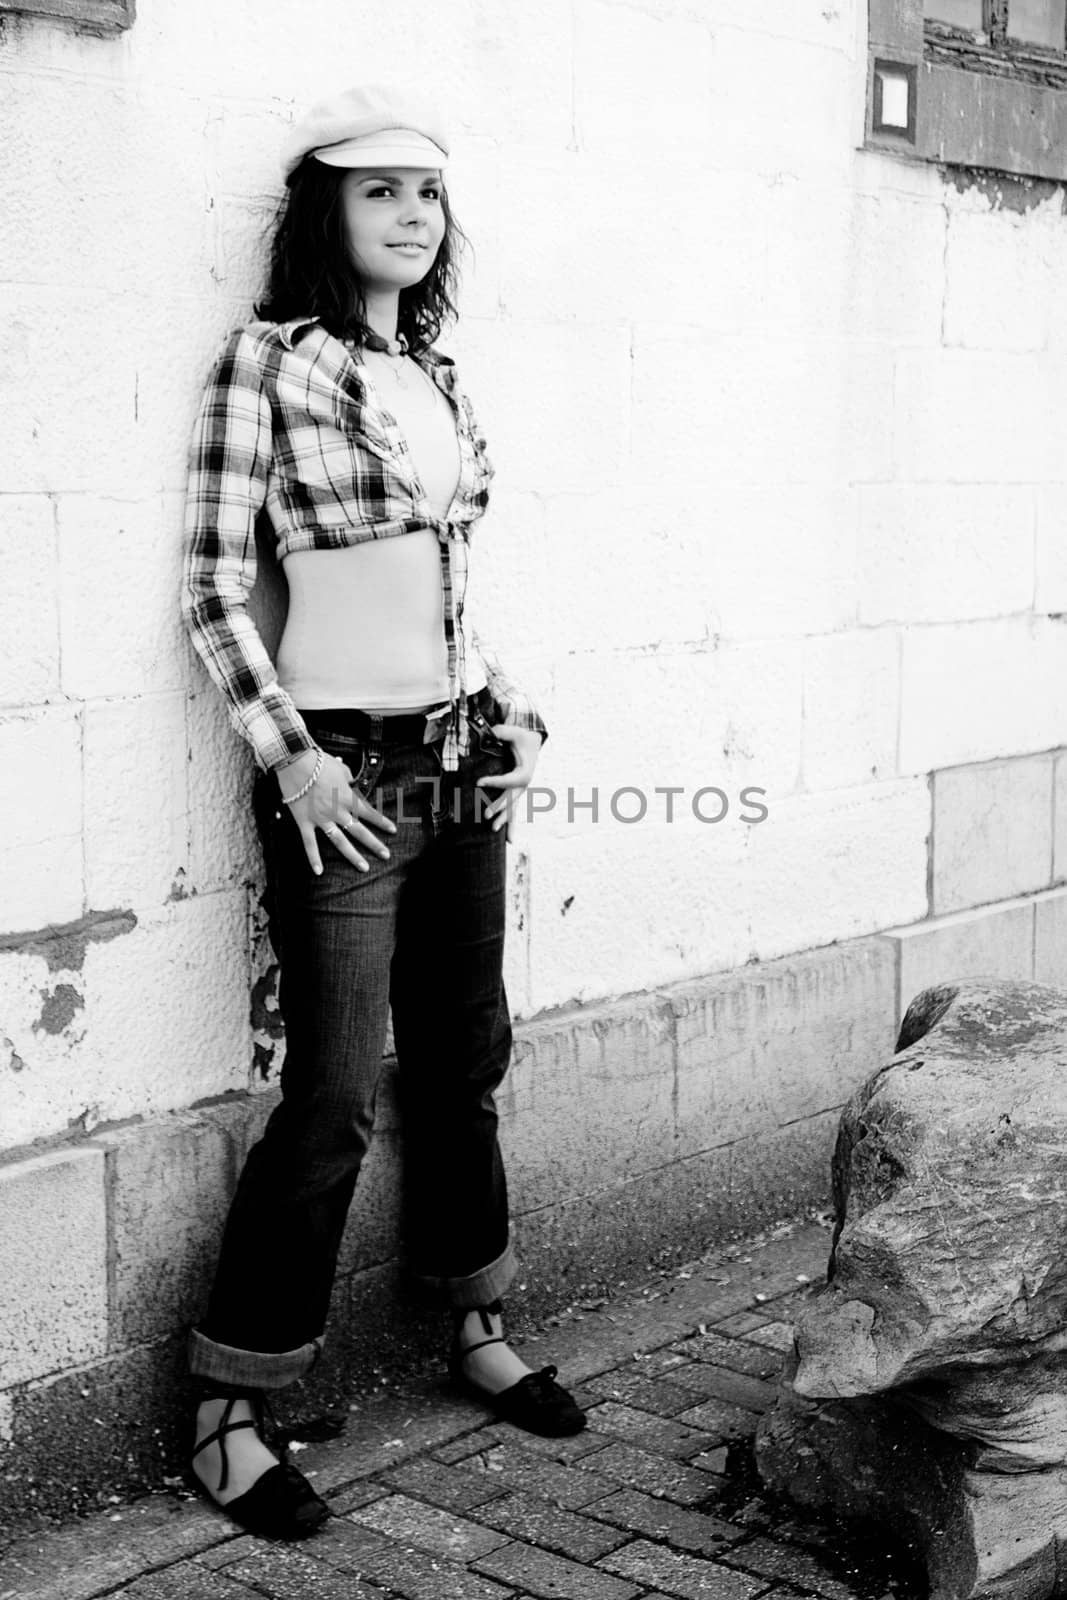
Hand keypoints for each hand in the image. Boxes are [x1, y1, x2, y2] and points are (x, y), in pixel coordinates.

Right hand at [277, 749, 395, 874]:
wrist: (294, 762)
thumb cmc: (318, 761)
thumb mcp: (340, 768)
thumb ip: (348, 779)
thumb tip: (351, 783)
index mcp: (347, 797)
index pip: (369, 812)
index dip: (382, 821)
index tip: (393, 830)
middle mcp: (337, 811)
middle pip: (359, 831)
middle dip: (374, 843)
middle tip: (386, 855)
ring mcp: (321, 819)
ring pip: (339, 841)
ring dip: (353, 855)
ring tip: (364, 867)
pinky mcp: (304, 822)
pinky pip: (309, 843)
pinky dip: (313, 858)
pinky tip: (319, 872)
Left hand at [475, 725, 542, 841]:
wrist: (533, 741)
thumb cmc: (522, 737)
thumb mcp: (514, 732)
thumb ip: (502, 731)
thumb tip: (490, 732)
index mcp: (525, 772)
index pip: (509, 781)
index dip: (494, 782)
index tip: (478, 782)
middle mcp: (524, 784)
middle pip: (511, 799)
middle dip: (499, 807)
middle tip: (486, 815)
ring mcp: (520, 791)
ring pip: (513, 808)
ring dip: (504, 820)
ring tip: (494, 830)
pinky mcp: (516, 793)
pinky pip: (513, 810)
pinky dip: (510, 824)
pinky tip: (509, 840)